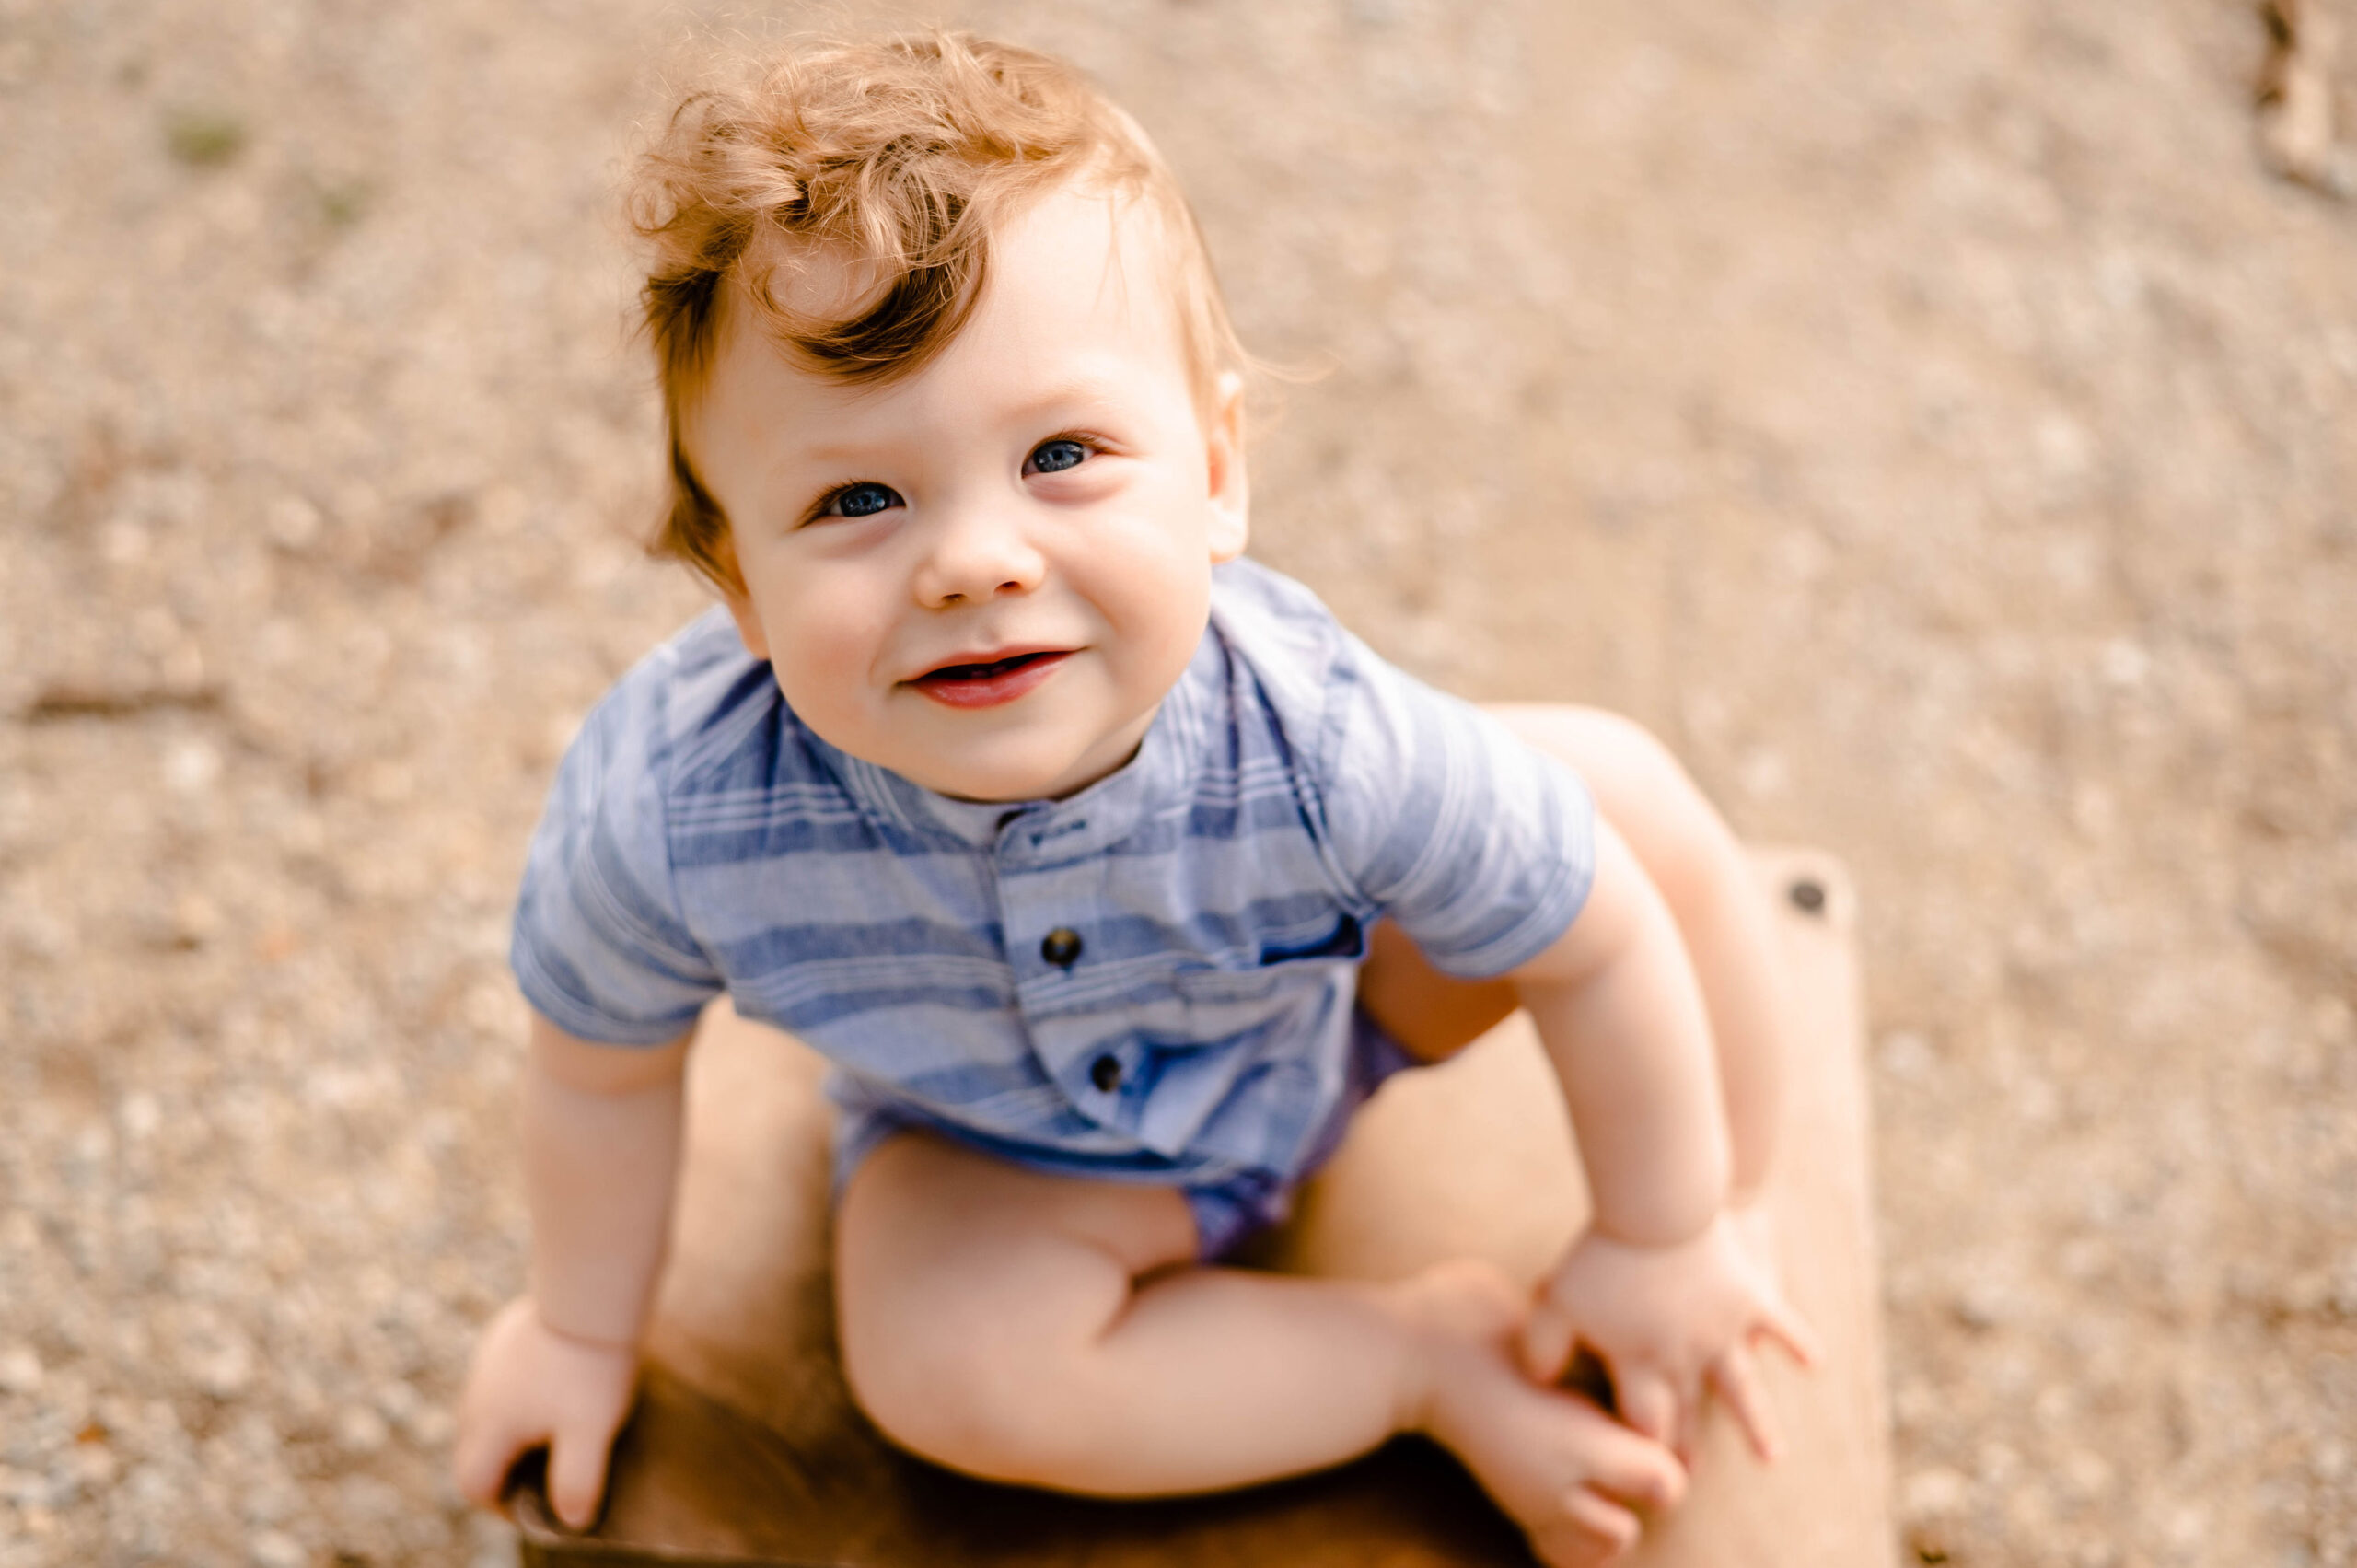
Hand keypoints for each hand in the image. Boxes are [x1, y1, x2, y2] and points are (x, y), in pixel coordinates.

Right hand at [452, 1297, 639, 1529]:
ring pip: (484, 1413)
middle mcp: (477, 1397)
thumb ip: (577, 1481)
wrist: (590, 1296)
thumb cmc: (590, 1368)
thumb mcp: (589, 1432)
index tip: (534, 1504)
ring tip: (551, 1431)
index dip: (498, 1506)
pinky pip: (498, 1380)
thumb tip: (572, 1523)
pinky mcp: (501, 1338)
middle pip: (472, 1451)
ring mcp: (485, 1364)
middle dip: (500, 1470)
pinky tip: (553, 1385)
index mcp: (491, 1427)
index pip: (472, 1484)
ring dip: (508, 1431)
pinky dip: (516, 1396)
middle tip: (542, 1472)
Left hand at [1521, 1213, 1816, 1462]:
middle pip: (1686, 1411)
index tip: (1642, 1464)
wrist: (1658, 1210)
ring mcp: (1723, 1332)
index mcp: (1640, 1364)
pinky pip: (1782, 1326)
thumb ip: (1542, 1347)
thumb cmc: (1603, 1254)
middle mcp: (1686, 1359)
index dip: (1641, 1442)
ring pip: (1744, 1390)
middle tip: (1690, 1477)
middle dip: (1685, 1445)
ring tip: (1773, 1457)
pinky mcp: (1749, 1298)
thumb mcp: (1556, 1301)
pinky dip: (1799, 1343)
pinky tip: (1815, 1363)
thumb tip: (1538, 1382)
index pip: (1642, 1420)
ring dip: (1759, 1425)